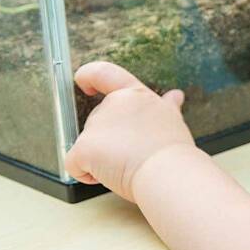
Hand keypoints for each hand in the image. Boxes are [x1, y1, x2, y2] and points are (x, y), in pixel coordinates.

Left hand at [65, 61, 197, 202]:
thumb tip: (175, 96)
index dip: (88, 76)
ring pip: (87, 146)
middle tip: (133, 154)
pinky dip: (86, 174)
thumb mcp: (173, 120)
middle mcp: (114, 104)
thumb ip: (167, 106)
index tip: (84, 83)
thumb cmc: (173, 152)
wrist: (168, 172)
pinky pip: (74, 165)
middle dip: (108, 141)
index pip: (104, 73)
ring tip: (128, 165)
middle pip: (97, 122)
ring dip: (101, 159)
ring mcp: (96, 125)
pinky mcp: (83, 147)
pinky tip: (110, 175)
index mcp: (136, 95)